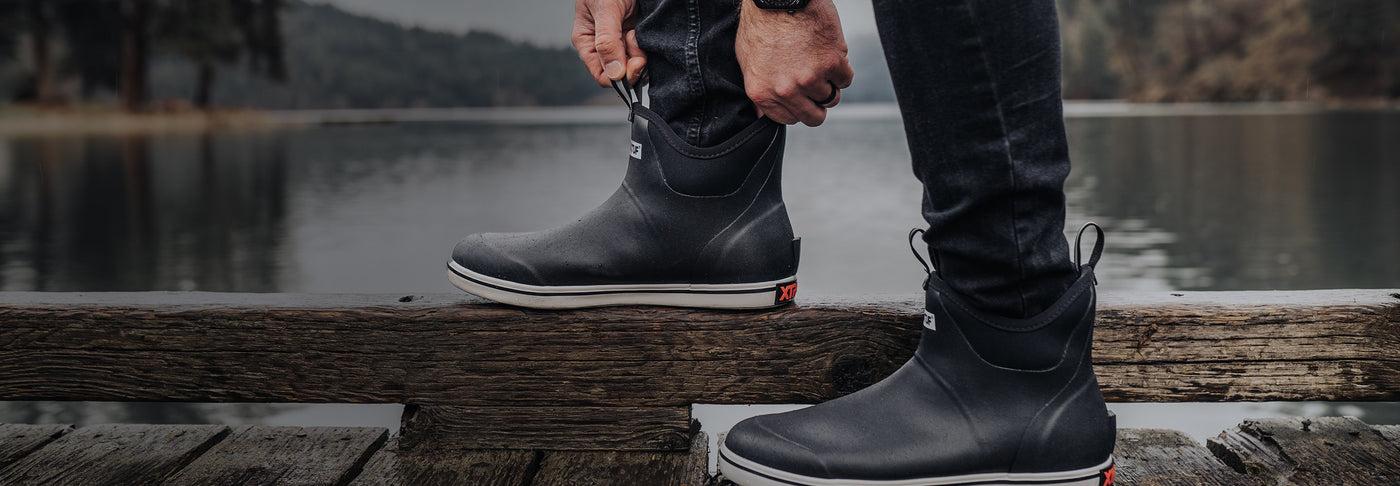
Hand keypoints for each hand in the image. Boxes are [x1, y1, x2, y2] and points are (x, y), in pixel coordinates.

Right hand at [572, 0, 647, 86]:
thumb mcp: (606, 9)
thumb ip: (607, 41)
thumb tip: (614, 74)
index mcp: (587, 41)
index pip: (602, 75)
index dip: (620, 76)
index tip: (635, 63)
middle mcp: (604, 45)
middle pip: (621, 73)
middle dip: (634, 65)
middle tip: (641, 49)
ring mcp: (622, 40)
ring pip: (635, 65)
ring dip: (642, 55)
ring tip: (639, 32)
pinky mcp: (637, 35)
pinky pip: (645, 52)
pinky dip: (650, 47)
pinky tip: (646, 32)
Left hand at [736, 0, 853, 125]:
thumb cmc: (761, 22)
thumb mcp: (748, 62)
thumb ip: (760, 90)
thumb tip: (764, 112)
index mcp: (763, 93)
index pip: (789, 120)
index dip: (799, 108)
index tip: (802, 98)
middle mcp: (786, 91)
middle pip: (814, 117)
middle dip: (817, 104)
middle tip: (817, 85)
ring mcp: (810, 78)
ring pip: (831, 97)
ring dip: (829, 82)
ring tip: (820, 62)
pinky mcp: (832, 63)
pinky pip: (845, 79)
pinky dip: (842, 68)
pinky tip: (831, 54)